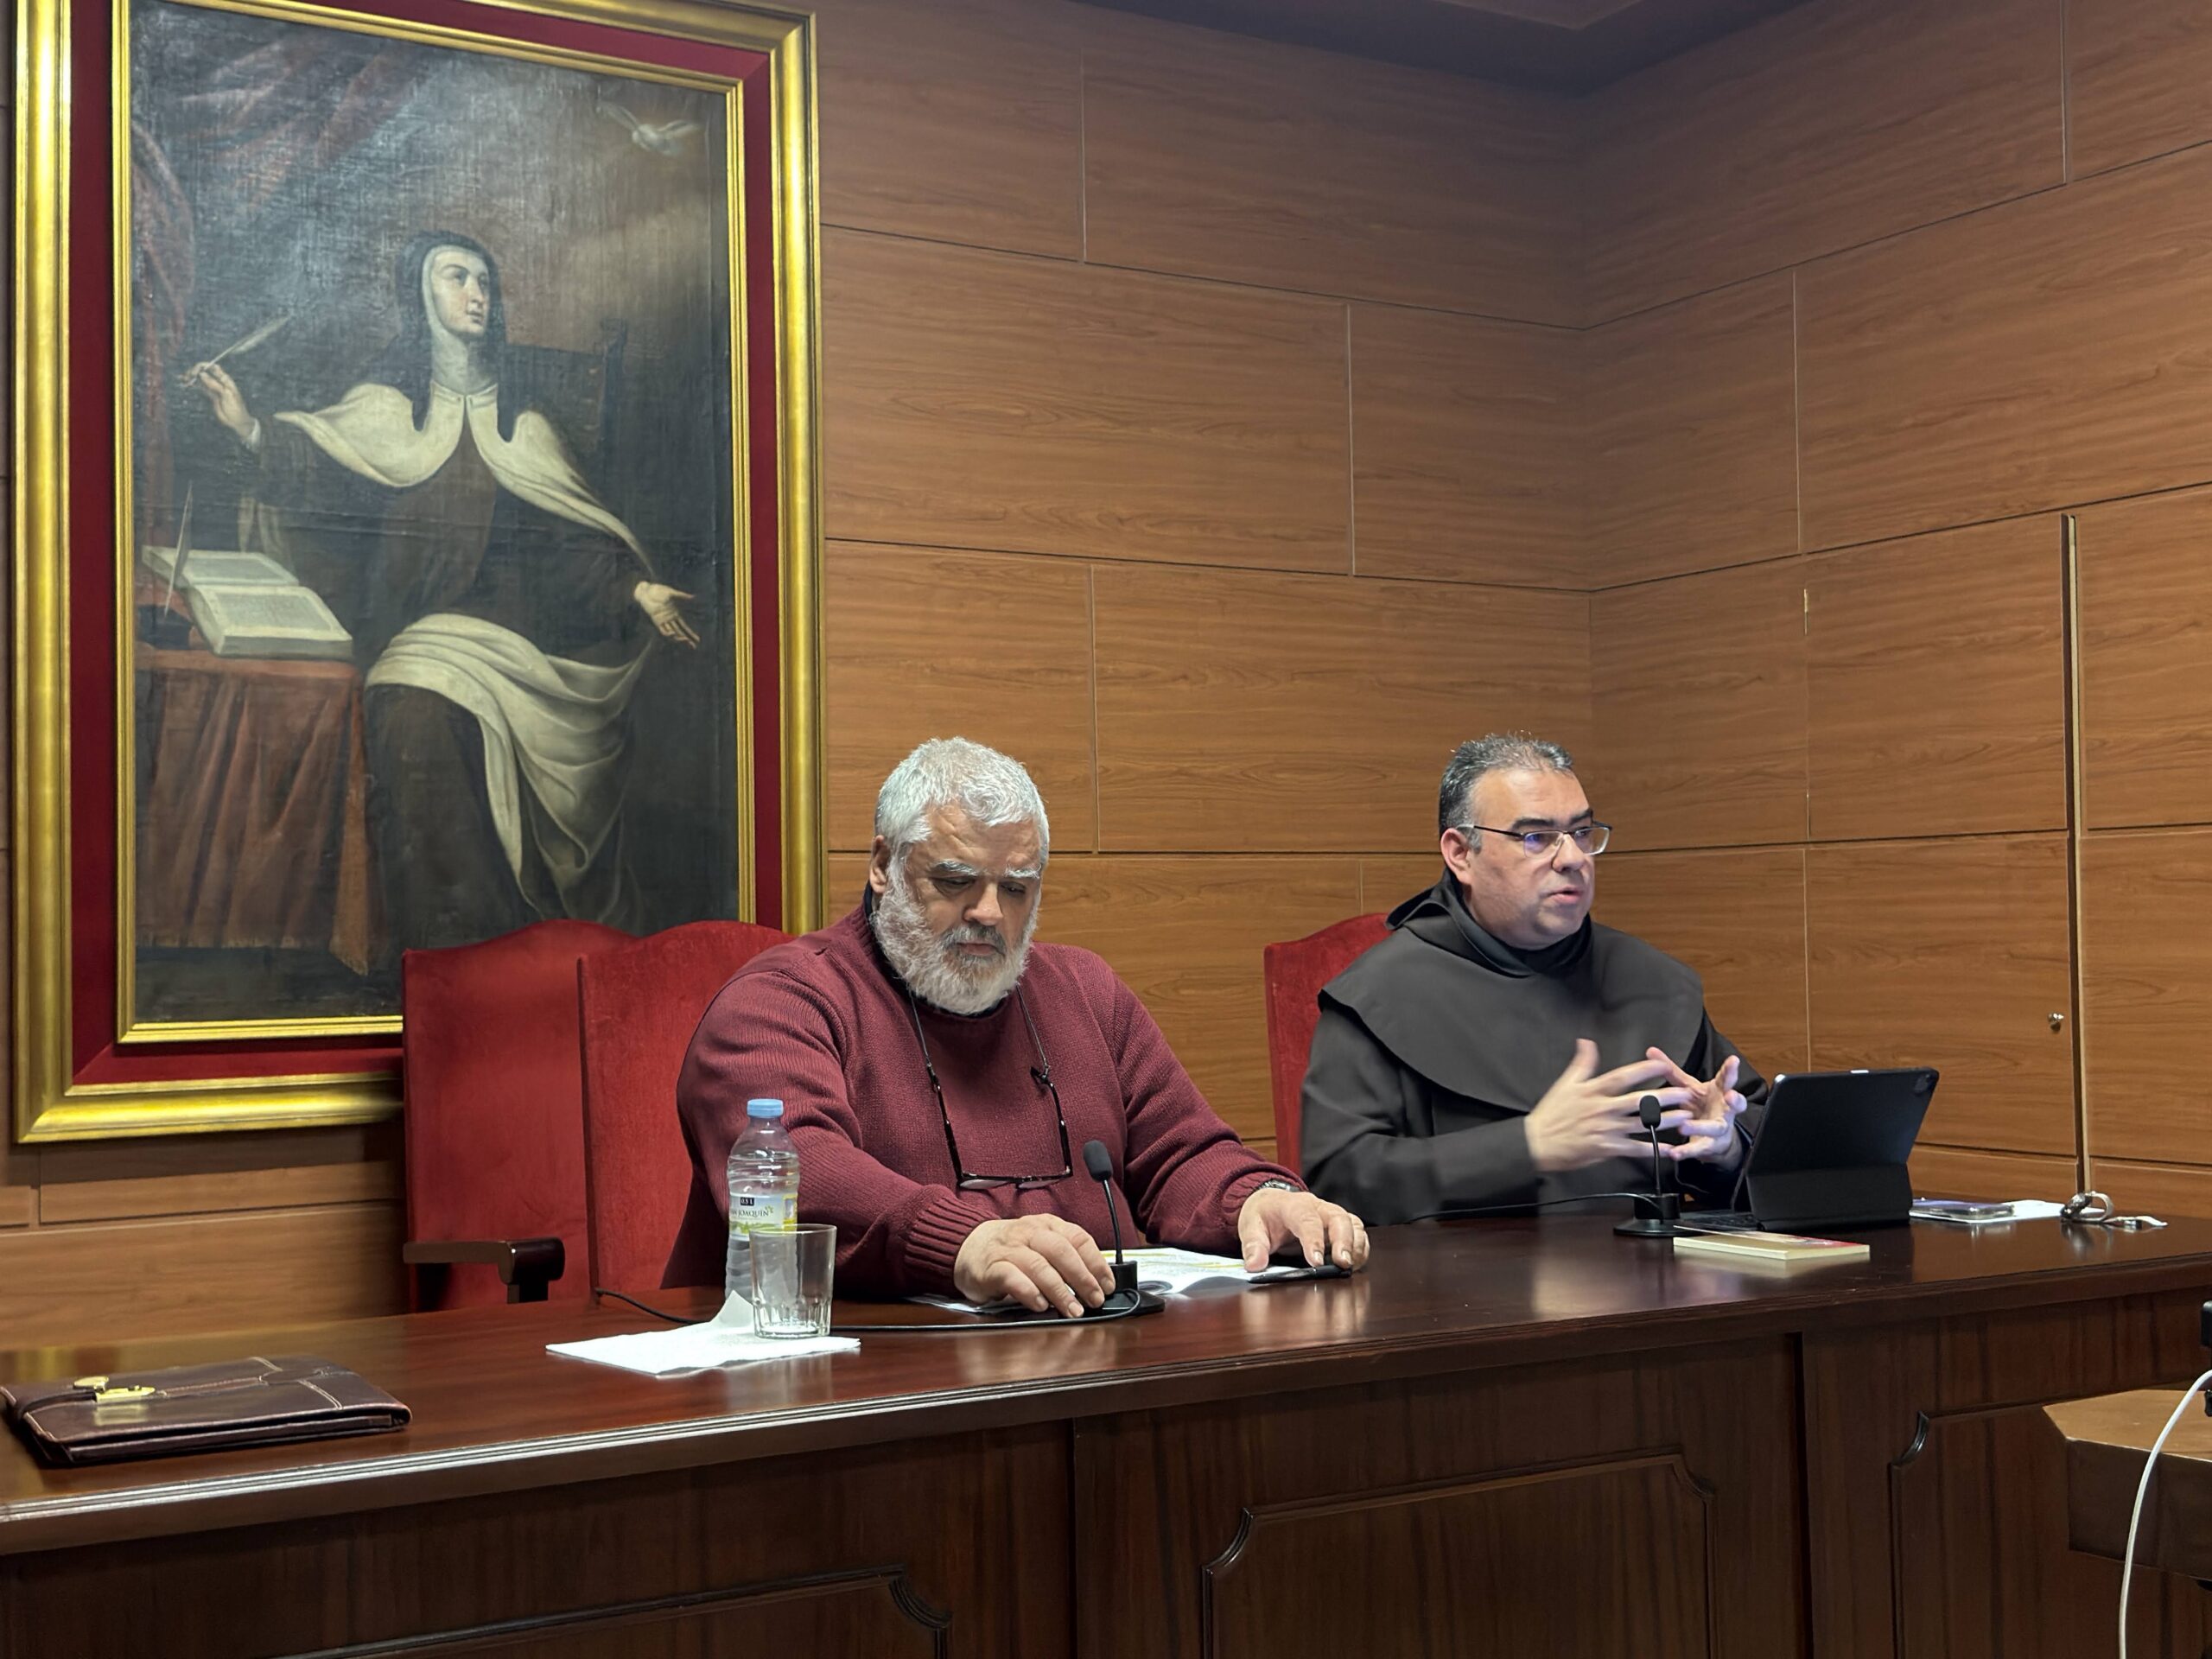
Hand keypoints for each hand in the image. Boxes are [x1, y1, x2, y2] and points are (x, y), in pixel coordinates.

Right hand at [185, 362, 253, 441]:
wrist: (237, 421)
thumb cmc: (235, 407)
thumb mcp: (226, 394)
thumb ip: (214, 384)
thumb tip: (201, 374)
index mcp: (225, 379)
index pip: (213, 367)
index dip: (204, 366)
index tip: (195, 371)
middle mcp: (219, 382)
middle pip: (205, 372)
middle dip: (195, 371)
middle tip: (187, 376)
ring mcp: (214, 388)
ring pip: (201, 379)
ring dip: (192, 377)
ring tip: (182, 378)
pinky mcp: (210, 395)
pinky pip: (200, 387)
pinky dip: (193, 385)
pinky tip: (185, 383)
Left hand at [633, 582, 699, 646]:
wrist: (647, 590)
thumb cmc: (658, 590)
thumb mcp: (672, 593)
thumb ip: (682, 595)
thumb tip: (694, 597)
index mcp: (675, 614)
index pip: (684, 627)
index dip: (691, 633)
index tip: (698, 639)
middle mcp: (670, 619)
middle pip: (680, 632)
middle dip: (687, 640)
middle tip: (694, 646)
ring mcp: (663, 620)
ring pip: (673, 633)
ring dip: (679, 638)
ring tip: (685, 640)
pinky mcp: (657, 620)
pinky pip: (663, 630)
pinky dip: (668, 633)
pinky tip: (673, 634)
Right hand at [953, 1213, 1112, 1316]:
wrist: (967, 1245)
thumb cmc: (1011, 1249)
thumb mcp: (1041, 1244)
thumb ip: (1065, 1258)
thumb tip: (1097, 1284)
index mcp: (1047, 1225)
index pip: (1078, 1238)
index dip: (1096, 1262)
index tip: (1108, 1284)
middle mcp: (1029, 1233)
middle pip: (1062, 1251)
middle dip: (1083, 1277)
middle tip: (1095, 1299)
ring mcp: (1009, 1249)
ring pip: (1039, 1266)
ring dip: (1060, 1290)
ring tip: (1073, 1309)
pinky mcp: (991, 1267)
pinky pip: (1012, 1277)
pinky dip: (1029, 1292)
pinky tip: (1040, 1305)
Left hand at [1236, 1186, 1368, 1271]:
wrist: (1272, 1204)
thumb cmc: (1264, 1215)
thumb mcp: (1250, 1227)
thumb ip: (1253, 1246)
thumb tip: (1255, 1265)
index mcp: (1294, 1205)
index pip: (1307, 1219)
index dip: (1314, 1240)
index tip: (1316, 1262)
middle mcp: (1318, 1207)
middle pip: (1338, 1218)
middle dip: (1344, 1241)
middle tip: (1343, 1264)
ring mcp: (1331, 1215)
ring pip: (1353, 1224)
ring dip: (1356, 1246)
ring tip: (1350, 1266)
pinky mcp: (1340, 1226)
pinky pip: (1357, 1233)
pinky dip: (1360, 1249)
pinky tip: (1354, 1265)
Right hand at [1523, 1038, 1693, 1173]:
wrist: (1537, 1142)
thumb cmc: (1551, 1114)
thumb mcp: (1564, 1083)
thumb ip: (1581, 1063)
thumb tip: (1586, 1042)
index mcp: (1593, 1091)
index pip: (1623, 1076)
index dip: (1644, 1069)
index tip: (1662, 1064)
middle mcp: (1603, 1108)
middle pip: (1639, 1100)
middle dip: (1664, 1096)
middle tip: (1684, 1093)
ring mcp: (1606, 1129)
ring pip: (1641, 1124)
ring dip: (1665, 1121)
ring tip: (1685, 1117)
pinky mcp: (1606, 1148)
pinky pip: (1634, 1148)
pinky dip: (1653, 1149)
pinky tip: (1668, 1148)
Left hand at [1645, 1049, 1747, 1164]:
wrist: (1714, 1138)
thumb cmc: (1702, 1105)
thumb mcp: (1688, 1086)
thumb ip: (1671, 1070)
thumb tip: (1651, 1052)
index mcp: (1719, 1091)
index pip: (1727, 1078)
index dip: (1731, 1070)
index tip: (1734, 1061)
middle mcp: (1724, 1110)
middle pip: (1734, 1104)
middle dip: (1735, 1099)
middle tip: (1731, 1096)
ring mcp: (1719, 1128)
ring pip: (1715, 1128)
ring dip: (1700, 1126)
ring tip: (1684, 1126)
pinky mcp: (1710, 1145)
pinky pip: (1699, 1149)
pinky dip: (1686, 1151)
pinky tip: (1675, 1153)